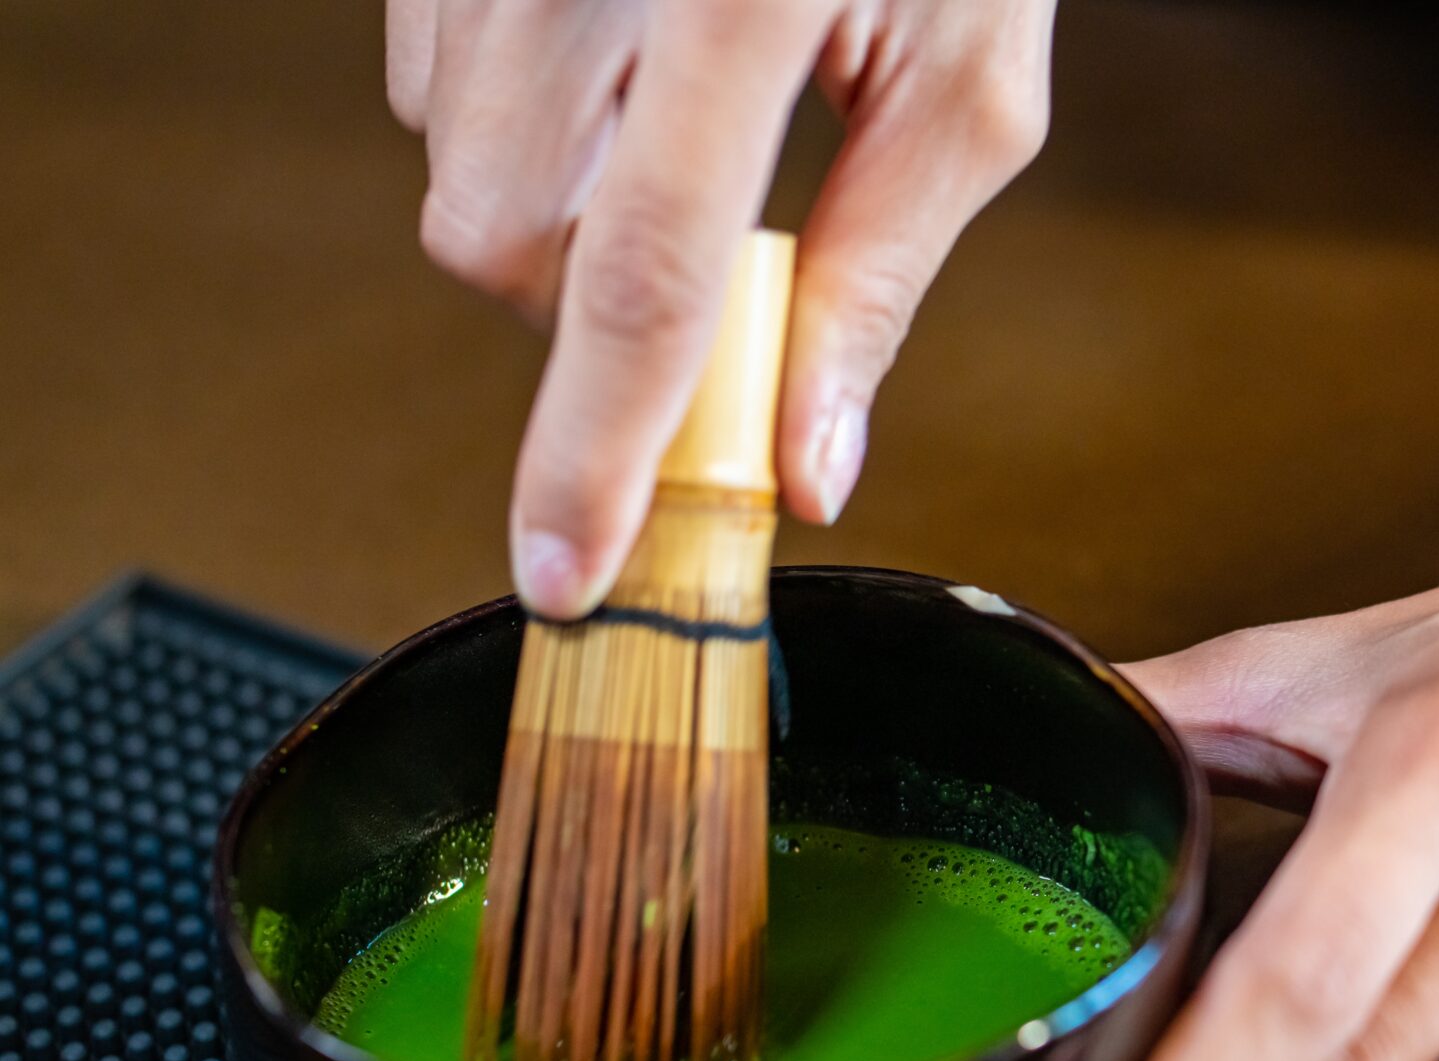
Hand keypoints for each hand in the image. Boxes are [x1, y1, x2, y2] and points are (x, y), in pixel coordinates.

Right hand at [388, 0, 1053, 615]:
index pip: (643, 276)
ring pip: (453, 165)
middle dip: (583, 308)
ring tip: (677, 124)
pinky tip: (618, 67)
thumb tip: (808, 457)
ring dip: (555, 209)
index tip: (569, 569)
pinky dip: (518, 119)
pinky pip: (430, 73)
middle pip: (498, 238)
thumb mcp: (963, 76)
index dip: (598, 447)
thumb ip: (880, 272)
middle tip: (701, 257)